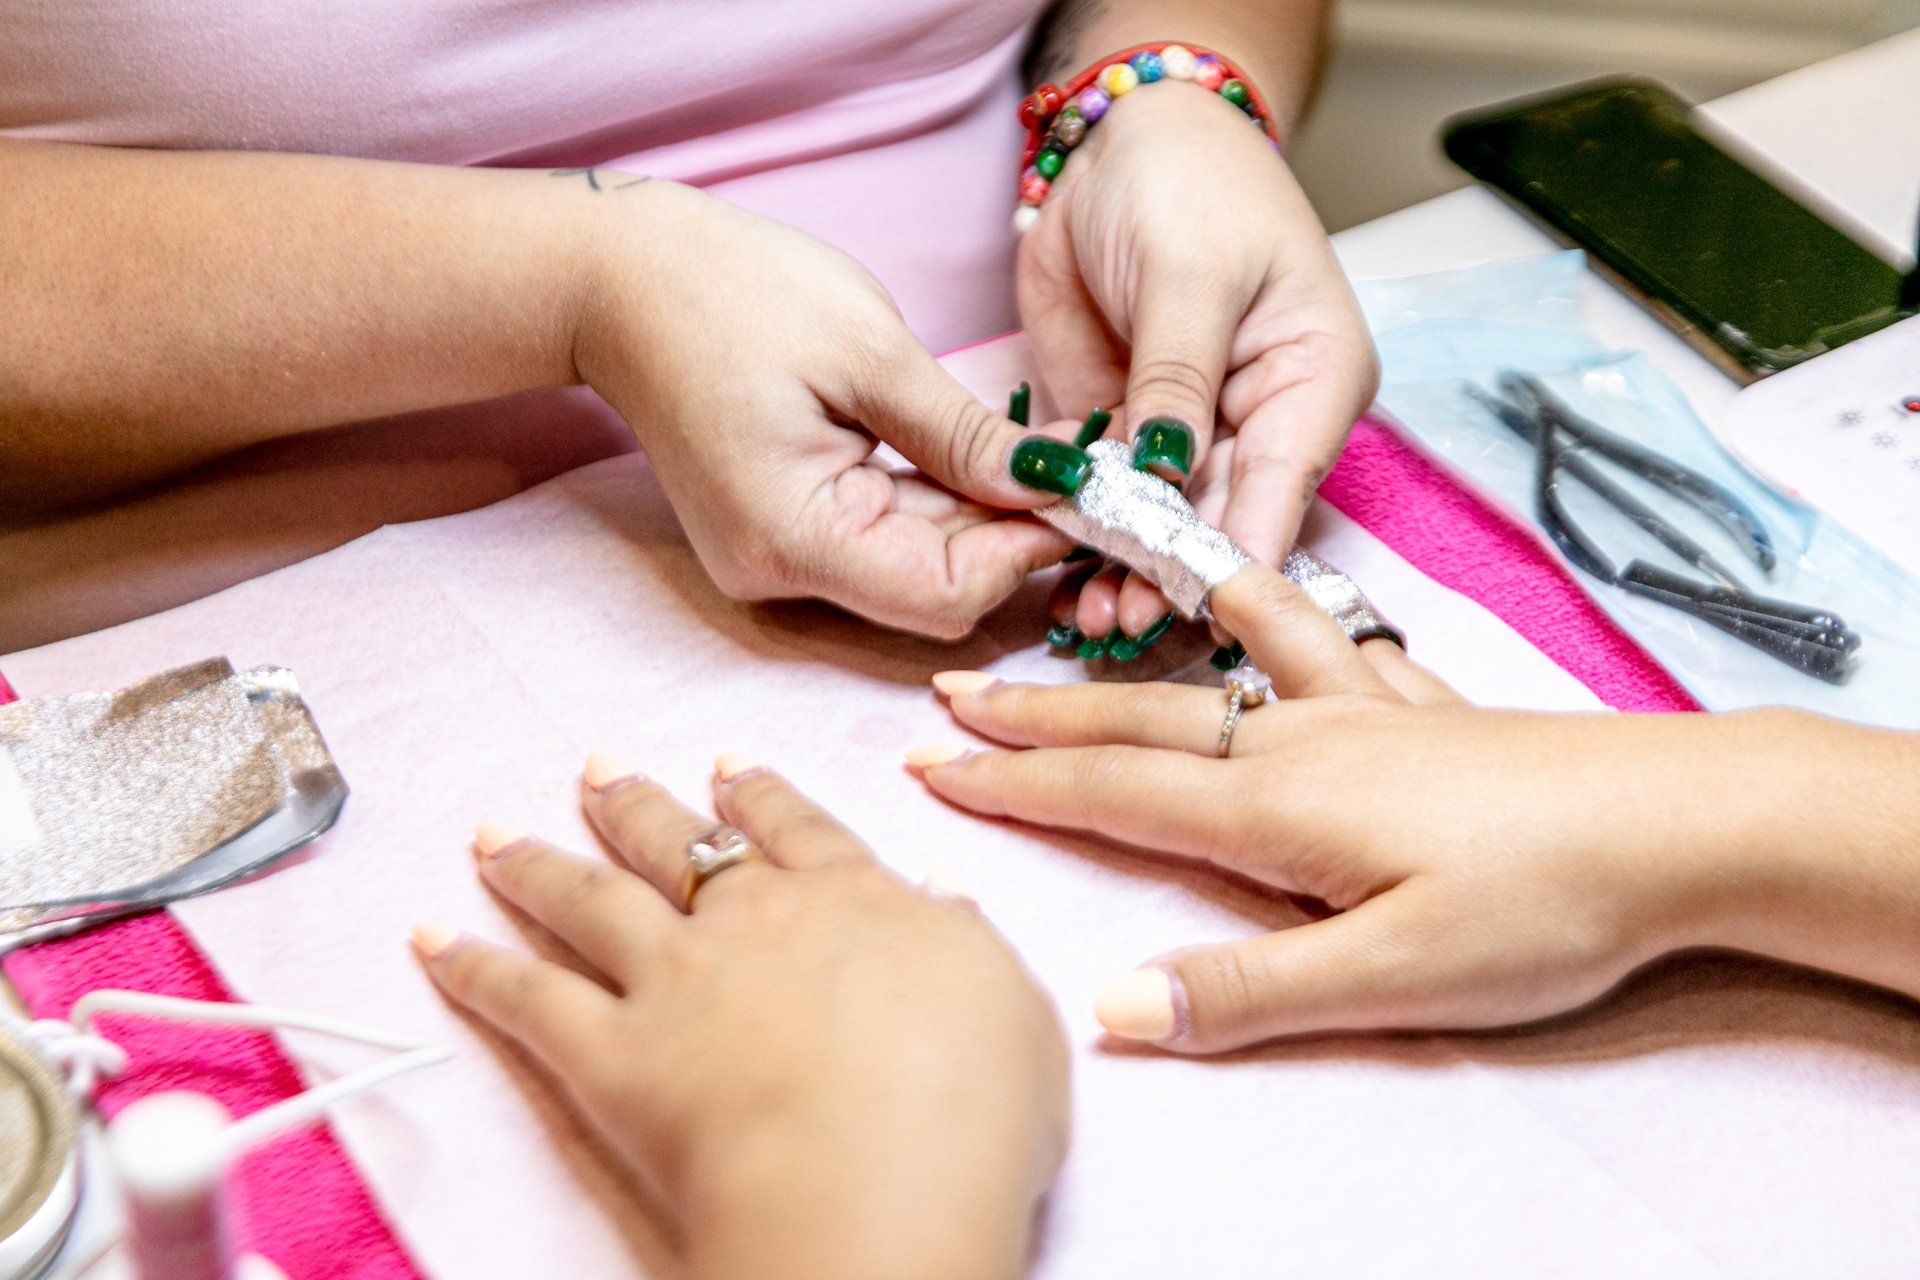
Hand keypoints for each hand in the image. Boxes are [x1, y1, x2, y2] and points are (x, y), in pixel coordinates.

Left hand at [414, 754, 1068, 1279]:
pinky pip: (528, 999)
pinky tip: (435, 939)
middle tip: (599, 769)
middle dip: (636, 803)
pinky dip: (475, 967)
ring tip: (500, 833)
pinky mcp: (611, 1054)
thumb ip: (965, 944)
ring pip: (593, 899)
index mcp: (855, 902)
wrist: (880, 1178)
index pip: (797, 828)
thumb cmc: (968, 1106)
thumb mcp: (1009, 1007)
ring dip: (542, 860)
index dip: (759, 794)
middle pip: (683, 844)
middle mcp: (755, 921)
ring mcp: (675, 980)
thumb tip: (940, 900)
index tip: (727, 765)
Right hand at [576, 181, 1075, 638]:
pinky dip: (934, 505)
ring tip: (1034, 449)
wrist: (620, 281)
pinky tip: (973, 456)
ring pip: (914, 567)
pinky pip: (880, 540)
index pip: (945, 594)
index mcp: (794, 536)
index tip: (1082, 490)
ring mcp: (774, 560)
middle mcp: (778, 573)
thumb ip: (964, 435)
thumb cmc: (730, 293)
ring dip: (979, 518)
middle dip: (1011, 533)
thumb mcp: (870, 351)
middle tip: (1077, 464)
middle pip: (933, 589)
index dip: (1024, 551)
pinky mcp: (778, 535)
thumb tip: (1057, 485)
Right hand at [911, 565, 1814, 1051]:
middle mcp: (1305, 741)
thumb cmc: (1545, 906)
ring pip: (1219, 669)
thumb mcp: (1393, 979)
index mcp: (1278, 808)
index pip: (1113, 792)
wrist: (1686, 821)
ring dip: (1138, 655)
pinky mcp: (1426, 706)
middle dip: (1039, 717)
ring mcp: (1368, 712)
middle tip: (950, 701)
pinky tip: (1279, 606)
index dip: (1012, 784)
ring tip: (1083, 619)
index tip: (924, 770)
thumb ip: (1247, 990)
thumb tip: (1110, 1005)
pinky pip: (1328, 643)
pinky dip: (1278, 616)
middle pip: (1144, 721)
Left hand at [1018, 83, 1378, 643]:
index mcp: (1312, 381)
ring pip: (1165, 527)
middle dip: (1174, 580)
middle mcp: (1261, 420)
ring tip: (1086, 623)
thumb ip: (1178, 380)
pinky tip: (1059, 580)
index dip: (1239, 555)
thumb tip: (1170, 475)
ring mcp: (1192, 432)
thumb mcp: (1191, 276)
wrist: (1120, 140)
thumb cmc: (1189, 181)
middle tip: (1121, 626)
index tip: (1198, 609)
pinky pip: (1112, 501)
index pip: (1282, 487)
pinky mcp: (1129, 430)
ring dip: (1126, 575)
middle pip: (1224, 524)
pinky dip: (1086, 540)